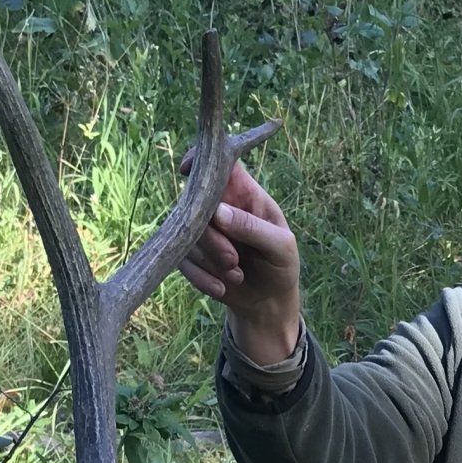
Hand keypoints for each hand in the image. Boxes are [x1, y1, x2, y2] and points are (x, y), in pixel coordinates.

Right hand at [177, 153, 302, 366]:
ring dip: (210, 260)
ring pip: (187, 234)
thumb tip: (217, 212)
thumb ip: (253, 227)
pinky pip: (180, 259)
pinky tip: (222, 288)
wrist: (269, 303)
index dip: (202, 159)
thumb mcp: (280, 247)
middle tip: (234, 260)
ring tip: (236, 274)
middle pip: (197, 204)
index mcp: (246, 194)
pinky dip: (201, 277)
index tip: (189, 169)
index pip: (221, 164)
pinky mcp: (189, 254)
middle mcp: (220, 206)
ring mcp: (203, 230)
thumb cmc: (281, 267)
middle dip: (212, 237)